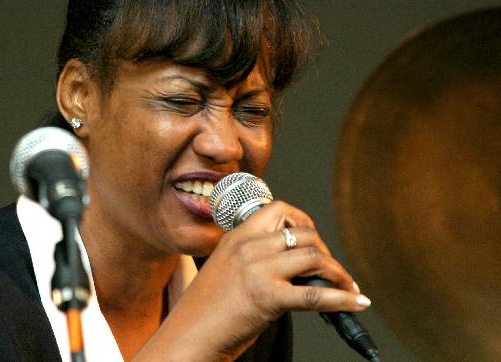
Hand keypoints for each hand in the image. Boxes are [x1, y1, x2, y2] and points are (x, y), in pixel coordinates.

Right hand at [135, 200, 369, 360]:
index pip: (279, 209)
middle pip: (303, 233)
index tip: (315, 241)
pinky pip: (315, 295)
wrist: (189, 335)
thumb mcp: (227, 268)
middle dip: (326, 251)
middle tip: (331, 272)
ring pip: (314, 256)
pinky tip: (356, 303)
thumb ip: (255, 257)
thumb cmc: (207, 308)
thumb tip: (295, 264)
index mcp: (236, 236)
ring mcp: (257, 270)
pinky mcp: (266, 297)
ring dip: (339, 272)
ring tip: (348, 287)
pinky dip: (343, 299)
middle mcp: (247, 246)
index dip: (304, 222)